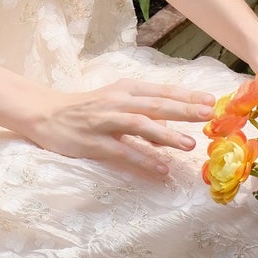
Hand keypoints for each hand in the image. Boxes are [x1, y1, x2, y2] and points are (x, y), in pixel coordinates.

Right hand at [23, 79, 214, 179]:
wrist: (46, 114)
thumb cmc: (86, 108)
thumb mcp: (116, 100)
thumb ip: (143, 107)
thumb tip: (174, 119)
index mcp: (125, 89)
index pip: (161, 90)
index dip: (186, 94)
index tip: (211, 100)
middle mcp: (117, 101)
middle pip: (154, 105)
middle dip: (183, 109)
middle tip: (208, 115)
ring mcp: (104, 122)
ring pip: (139, 126)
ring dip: (165, 135)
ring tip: (188, 144)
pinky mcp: (94, 142)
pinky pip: (122, 151)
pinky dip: (142, 159)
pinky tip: (160, 168)